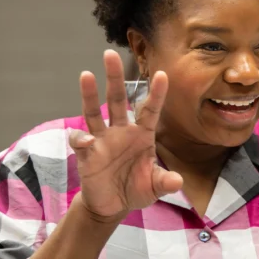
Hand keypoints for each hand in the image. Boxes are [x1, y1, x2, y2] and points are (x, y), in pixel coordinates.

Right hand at [70, 50, 183, 222]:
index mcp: (142, 135)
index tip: (162, 74)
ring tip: (86, 74)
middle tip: (110, 54)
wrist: (113, 205)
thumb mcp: (155, 187)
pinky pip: (80, 140)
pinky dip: (80, 138)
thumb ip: (165, 182)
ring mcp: (102, 140)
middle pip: (118, 99)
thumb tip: (178, 181)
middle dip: (114, 77)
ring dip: (90, 94)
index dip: (155, 93)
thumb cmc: (136, 189)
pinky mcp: (87, 153)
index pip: (150, 110)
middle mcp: (121, 131)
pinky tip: (84, 141)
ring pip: (94, 111)